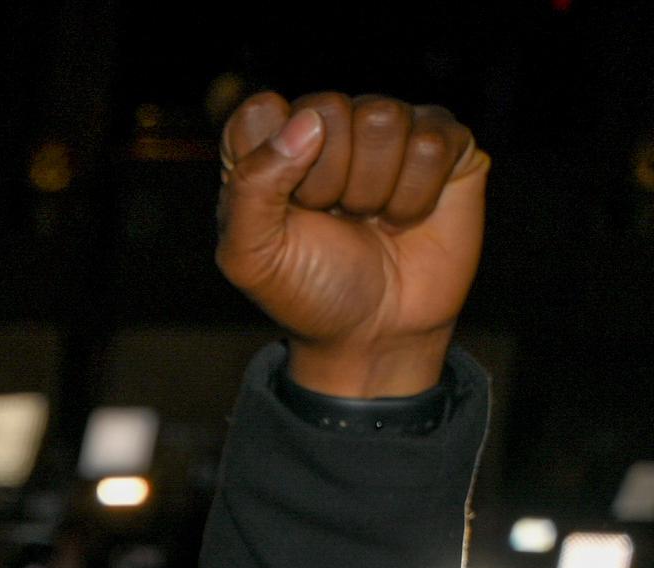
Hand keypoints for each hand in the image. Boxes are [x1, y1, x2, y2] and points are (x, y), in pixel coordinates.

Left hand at [216, 90, 484, 399]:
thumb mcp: (251, 256)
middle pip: (325, 108)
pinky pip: (433, 142)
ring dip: (371, 189)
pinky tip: (404, 217)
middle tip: (332, 217)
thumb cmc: (307, 289)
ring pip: (383, 117)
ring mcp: (390, 131)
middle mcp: (328, 127)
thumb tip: (306, 121)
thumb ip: (252, 187)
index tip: (283, 209)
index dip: (271, 161)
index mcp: (269, 145)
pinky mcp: (446, 144)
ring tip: (367, 218)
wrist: (374, 331)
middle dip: (325, 179)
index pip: (260, 110)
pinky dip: (415, 196)